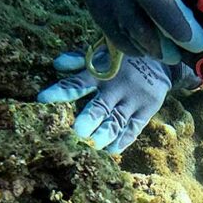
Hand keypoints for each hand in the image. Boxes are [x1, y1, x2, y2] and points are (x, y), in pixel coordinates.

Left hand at [38, 50, 198, 152]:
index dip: (60, 91)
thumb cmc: (122, 58)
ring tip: (95, 145)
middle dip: (89, 118)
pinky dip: (123, 139)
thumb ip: (79, 60)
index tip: (43, 100)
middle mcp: (116, 86)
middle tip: (78, 131)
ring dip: (105, 133)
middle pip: (100, 105)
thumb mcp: (102, 52)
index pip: (76, 83)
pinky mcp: (147, 108)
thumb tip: (57, 64)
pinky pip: (134, 127)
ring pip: (117, 119)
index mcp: (100, 71)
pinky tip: (112, 150)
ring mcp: (133, 99)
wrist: (160, 58)